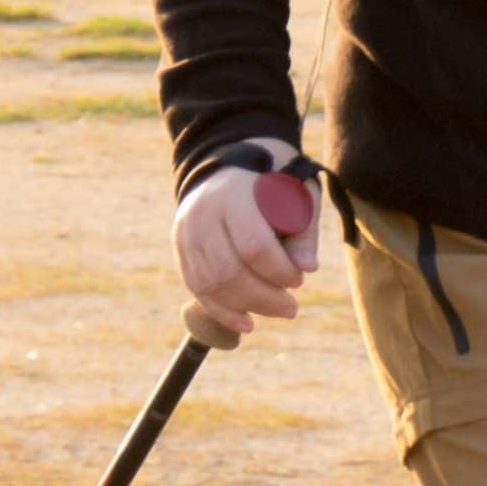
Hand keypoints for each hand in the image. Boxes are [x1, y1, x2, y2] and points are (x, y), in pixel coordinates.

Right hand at [175, 151, 322, 341]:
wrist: (228, 162)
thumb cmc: (273, 181)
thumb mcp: (298, 193)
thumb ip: (304, 230)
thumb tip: (306, 269)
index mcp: (234, 193)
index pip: (253, 245)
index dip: (278, 271)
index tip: (298, 280)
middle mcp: (203, 212)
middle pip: (228, 270)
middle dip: (263, 297)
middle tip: (291, 308)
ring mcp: (186, 230)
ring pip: (210, 283)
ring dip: (245, 307)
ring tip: (276, 312)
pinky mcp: (180, 246)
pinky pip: (196, 286)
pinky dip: (220, 310)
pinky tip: (244, 324)